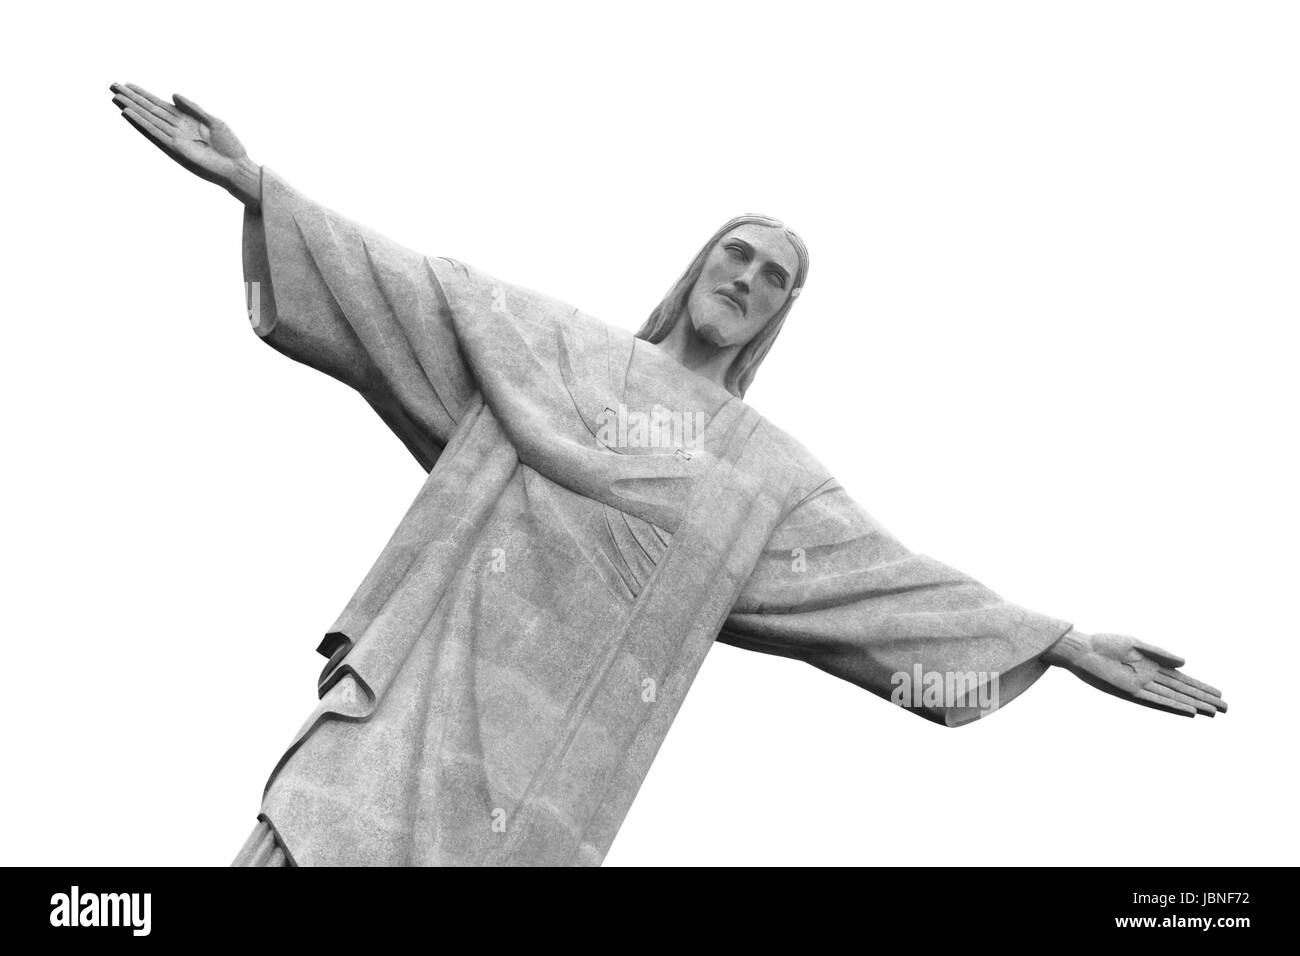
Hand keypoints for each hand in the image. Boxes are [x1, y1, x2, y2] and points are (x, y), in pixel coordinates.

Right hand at [109, 82, 260, 207]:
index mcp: (187, 120)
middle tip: (113, 85)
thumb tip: (172, 94)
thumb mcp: (214, 121)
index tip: (129, 85)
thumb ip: (193, 108)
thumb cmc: (230, 146)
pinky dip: (141, 123)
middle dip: (132, 98)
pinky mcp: (175, 148)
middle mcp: (177, 128)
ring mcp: (175, 138)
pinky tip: (129, 114)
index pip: (160, 105)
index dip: (144, 95)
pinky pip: (154, 133)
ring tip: (116, 97)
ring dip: (132, 108)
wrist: (236, 167)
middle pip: (150, 109)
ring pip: (149, 119)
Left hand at [1043, 631, 1226, 717]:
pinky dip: (1172, 706)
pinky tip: (1189, 711)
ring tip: (1213, 712)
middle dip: (1204, 699)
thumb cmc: (1106, 644)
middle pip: (1182, 691)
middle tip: (1226, 708)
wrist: (1082, 649)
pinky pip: (1155, 701)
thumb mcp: (1137, 644)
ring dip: (1193, 705)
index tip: (1220, 694)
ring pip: (1173, 698)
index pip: (1182, 680)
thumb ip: (1161, 653)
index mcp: (1152, 666)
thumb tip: (1186, 663)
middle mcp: (1150, 679)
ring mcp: (1141, 687)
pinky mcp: (1129, 692)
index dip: (1201, 687)